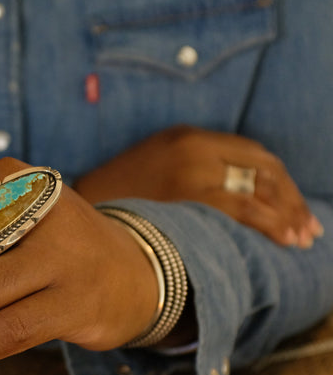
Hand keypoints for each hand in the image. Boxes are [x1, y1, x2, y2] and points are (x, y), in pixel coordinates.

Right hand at [74, 125, 323, 247]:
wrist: (68, 208)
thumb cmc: (111, 201)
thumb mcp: (149, 172)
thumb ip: (184, 174)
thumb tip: (226, 199)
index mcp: (185, 137)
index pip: (251, 154)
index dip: (279, 182)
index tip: (290, 206)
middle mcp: (192, 145)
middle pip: (262, 167)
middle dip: (290, 199)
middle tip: (307, 229)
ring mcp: (189, 168)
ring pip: (258, 188)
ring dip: (287, 213)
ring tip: (301, 238)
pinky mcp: (184, 194)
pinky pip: (242, 208)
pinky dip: (270, 222)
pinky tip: (283, 238)